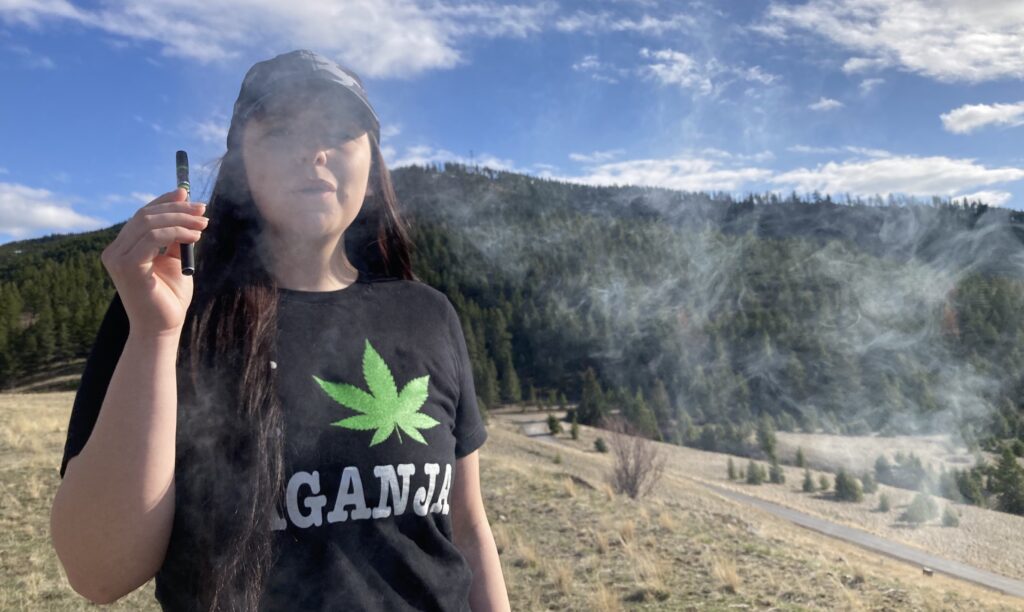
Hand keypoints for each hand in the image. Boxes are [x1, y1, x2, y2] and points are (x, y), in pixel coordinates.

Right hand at [100, 188, 207, 337]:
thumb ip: (176, 237)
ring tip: (203, 224)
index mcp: (122, 248)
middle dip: (177, 208)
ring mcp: (117, 258)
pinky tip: (195, 237)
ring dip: (181, 219)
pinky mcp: (127, 266)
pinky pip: (154, 238)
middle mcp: (114, 251)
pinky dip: (177, 232)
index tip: (188, 194)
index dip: (164, 201)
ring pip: (150, 224)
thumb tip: (187, 207)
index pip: (142, 215)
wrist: (163, 328)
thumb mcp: (176, 260)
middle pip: (145, 215)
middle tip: (202, 209)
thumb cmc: (169, 297)